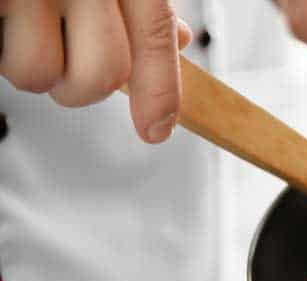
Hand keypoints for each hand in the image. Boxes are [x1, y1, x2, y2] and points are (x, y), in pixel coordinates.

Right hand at [0, 1, 191, 143]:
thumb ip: (141, 0)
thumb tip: (180, 38)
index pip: (154, 34)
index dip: (160, 92)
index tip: (156, 131)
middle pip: (101, 74)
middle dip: (80, 90)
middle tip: (60, 65)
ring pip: (37, 74)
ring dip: (23, 65)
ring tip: (15, 25)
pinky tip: (1, 22)